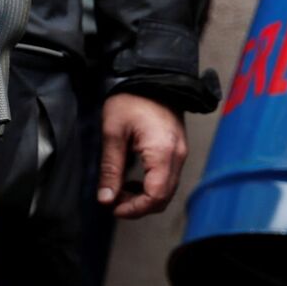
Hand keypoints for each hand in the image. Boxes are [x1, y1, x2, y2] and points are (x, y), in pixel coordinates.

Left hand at [97, 93, 187, 219]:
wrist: (151, 76)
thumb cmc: (130, 99)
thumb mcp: (113, 133)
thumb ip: (110, 169)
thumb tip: (106, 199)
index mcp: (163, 152)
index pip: (156, 196)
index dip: (135, 209)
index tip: (114, 208)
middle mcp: (178, 156)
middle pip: (164, 197)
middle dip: (138, 206)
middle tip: (113, 202)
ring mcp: (181, 153)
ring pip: (167, 190)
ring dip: (144, 198)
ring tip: (120, 191)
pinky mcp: (178, 150)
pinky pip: (168, 178)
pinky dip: (151, 186)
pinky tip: (133, 181)